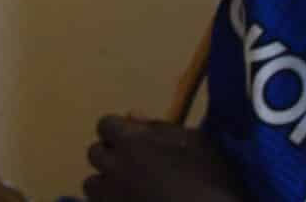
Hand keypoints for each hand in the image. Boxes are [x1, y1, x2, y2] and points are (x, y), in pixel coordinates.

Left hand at [79, 115, 246, 201]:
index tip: (134, 140)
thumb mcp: (198, 143)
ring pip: (92, 186)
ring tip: (130, 191)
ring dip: (106, 185)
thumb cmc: (213, 181)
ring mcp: (112, 197)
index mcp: (132, 141)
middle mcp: (115, 168)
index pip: (105, 124)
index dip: (118, 131)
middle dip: (110, 156)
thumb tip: (131, 113)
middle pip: (94, 153)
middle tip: (134, 167)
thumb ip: (161, 127)